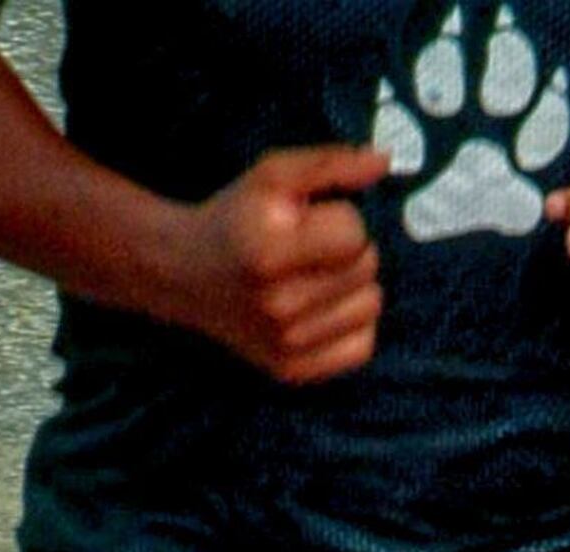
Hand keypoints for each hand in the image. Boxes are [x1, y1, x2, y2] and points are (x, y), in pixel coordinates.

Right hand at [159, 139, 386, 383]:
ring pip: (372, 306)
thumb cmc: (236, 216)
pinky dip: (351, 324)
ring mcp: (288, 345)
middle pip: (368, 269)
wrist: (185, 274)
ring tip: (316, 276)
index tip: (310, 220)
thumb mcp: (272, 175)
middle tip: (311, 248)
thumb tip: (384, 161)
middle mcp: (279, 305)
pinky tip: (320, 308)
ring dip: (354, 286)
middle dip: (348, 250)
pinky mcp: (294, 371)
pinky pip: (363, 346)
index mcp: (269, 251)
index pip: (355, 233)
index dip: (340, 217)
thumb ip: (329, 164)